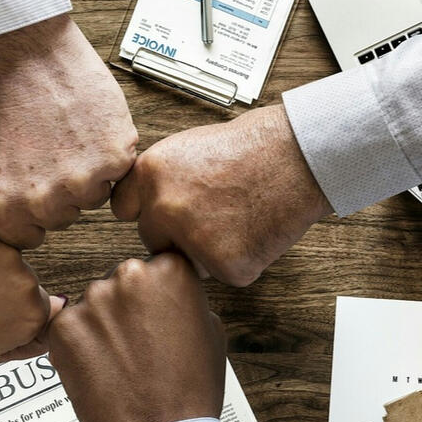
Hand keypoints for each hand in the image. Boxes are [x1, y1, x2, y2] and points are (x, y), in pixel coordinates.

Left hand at [0, 14, 137, 248]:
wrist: (26, 56)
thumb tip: (0, 223)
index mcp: (4, 210)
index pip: (29, 238)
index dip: (31, 212)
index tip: (33, 187)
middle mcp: (43, 202)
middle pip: (63, 219)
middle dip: (58, 192)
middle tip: (48, 153)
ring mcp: (81, 181)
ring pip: (93, 198)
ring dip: (86, 174)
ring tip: (66, 139)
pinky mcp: (113, 158)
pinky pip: (118, 172)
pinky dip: (107, 153)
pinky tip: (85, 130)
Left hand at [47, 254, 225, 421]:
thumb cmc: (188, 390)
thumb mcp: (211, 331)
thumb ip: (186, 300)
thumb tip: (169, 294)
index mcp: (170, 270)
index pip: (156, 266)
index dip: (155, 294)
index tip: (155, 312)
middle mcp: (129, 276)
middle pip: (121, 281)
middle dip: (126, 306)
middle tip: (138, 342)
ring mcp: (93, 300)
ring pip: (93, 303)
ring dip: (101, 324)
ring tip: (119, 360)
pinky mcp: (64, 326)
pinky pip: (68, 326)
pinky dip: (78, 345)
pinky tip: (99, 367)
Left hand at [111, 104, 332, 286]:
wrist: (298, 156)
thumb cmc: (249, 148)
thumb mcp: (185, 149)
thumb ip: (158, 181)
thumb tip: (142, 206)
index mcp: (149, 175)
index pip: (123, 210)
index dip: (146, 211)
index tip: (161, 211)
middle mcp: (164, 208)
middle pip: (153, 239)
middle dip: (176, 234)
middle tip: (213, 214)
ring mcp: (193, 239)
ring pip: (187, 261)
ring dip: (206, 250)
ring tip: (237, 217)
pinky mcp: (225, 265)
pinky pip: (224, 273)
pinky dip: (240, 259)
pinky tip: (255, 230)